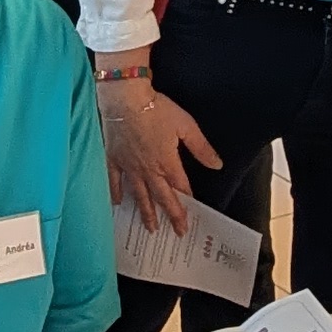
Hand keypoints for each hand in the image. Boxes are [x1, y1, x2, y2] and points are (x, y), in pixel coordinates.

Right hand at [102, 83, 219, 235]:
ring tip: (151, 228)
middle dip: (171, 216)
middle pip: (162, 198)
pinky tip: (117, 204)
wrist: (125, 99)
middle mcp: (148, 170)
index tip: (191, 216)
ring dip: (146, 213)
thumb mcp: (186, 126)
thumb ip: (201, 148)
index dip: (188, 202)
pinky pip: (115, 181)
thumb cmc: (156, 109)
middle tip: (177, 232)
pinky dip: (116, 193)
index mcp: (167, 162)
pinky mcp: (114, 159)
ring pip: (139, 195)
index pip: (181, 187)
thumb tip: (217, 164)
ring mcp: (129, 167)